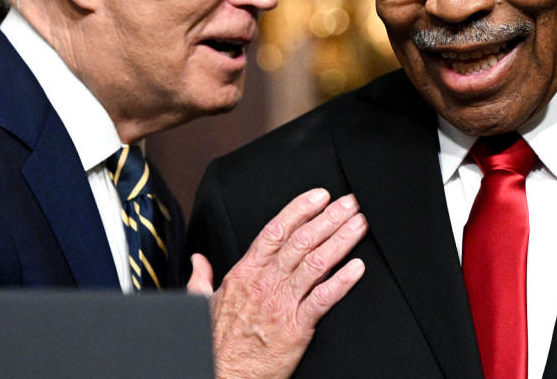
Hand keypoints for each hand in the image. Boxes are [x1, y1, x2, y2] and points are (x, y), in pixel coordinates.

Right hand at [187, 188, 366, 378]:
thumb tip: (198, 261)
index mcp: (244, 274)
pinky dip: (342, 281)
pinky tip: (357, 268)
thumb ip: (201, 278)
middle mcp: (264, 283)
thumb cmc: (217, 344)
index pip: (276, 230)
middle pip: (302, 240)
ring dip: (341, 240)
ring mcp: (281, 304)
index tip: (320, 196)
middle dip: (329, 217)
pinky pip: (323, 299)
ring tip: (359, 224)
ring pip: (316, 262)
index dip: (300, 209)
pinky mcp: (296, 328)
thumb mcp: (202, 305)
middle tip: (350, 202)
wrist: (224, 377)